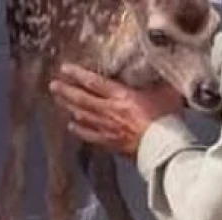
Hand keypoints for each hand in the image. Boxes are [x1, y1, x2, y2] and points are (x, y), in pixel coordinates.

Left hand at [49, 63, 184, 157]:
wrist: (165, 148)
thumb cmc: (168, 120)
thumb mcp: (167, 93)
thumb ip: (161, 82)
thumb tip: (164, 70)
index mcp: (122, 96)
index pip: (94, 82)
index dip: (78, 74)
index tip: (65, 69)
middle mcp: (110, 111)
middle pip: (82, 99)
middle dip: (66, 91)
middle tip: (53, 85)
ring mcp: (108, 129)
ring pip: (83, 116)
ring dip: (69, 108)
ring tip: (59, 101)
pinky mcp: (111, 144)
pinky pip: (90, 136)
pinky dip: (80, 130)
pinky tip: (72, 126)